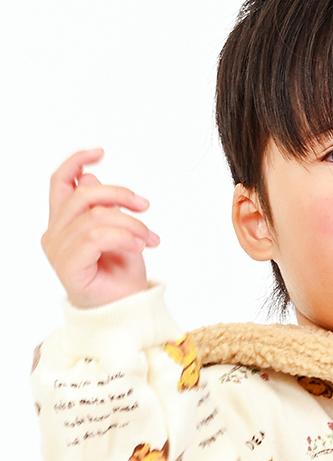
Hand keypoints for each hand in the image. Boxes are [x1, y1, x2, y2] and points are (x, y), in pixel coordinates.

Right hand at [41, 149, 159, 307]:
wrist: (126, 308)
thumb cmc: (121, 273)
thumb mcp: (120, 230)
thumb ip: (102, 206)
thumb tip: (91, 178)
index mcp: (64, 222)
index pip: (60, 183)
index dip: (76, 162)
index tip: (100, 152)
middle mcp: (55, 233)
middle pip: (83, 194)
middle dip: (120, 194)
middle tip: (145, 206)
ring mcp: (58, 250)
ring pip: (96, 216)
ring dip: (131, 223)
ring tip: (149, 238)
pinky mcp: (68, 265)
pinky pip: (97, 236)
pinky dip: (125, 236)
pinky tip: (141, 245)